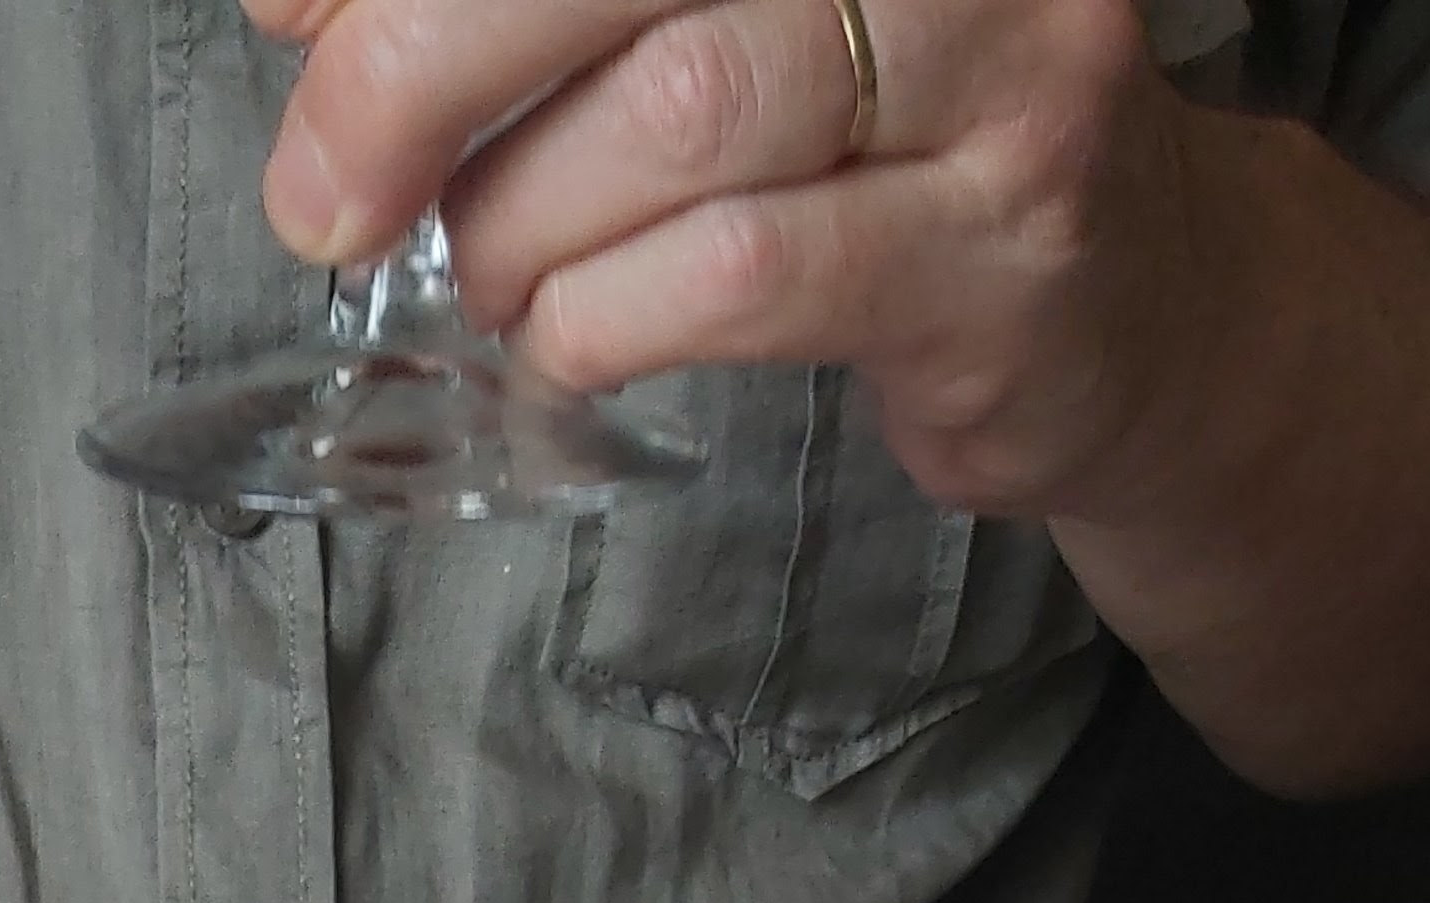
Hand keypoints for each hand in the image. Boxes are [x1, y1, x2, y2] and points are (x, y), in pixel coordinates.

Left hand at [242, 0, 1232, 527]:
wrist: (1139, 304)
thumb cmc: (884, 143)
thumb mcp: (708, 22)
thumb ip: (522, 4)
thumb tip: (304, 6)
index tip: (291, 17)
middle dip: (421, 67)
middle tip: (329, 193)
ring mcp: (998, 68)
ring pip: (682, 112)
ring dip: (527, 220)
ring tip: (493, 276)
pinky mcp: (1003, 251)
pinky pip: (751, 270)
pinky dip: (613, 317)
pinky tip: (576, 341)